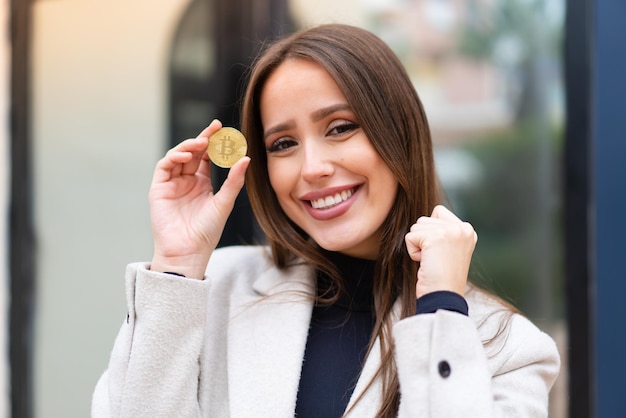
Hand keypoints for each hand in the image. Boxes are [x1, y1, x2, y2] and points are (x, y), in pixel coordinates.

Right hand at [149, 120, 249, 278]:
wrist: (188, 251)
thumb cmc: (207, 232)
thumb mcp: (224, 203)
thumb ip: (234, 181)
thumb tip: (246, 159)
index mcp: (202, 184)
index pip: (207, 157)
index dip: (214, 143)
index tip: (224, 130)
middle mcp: (186, 181)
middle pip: (193, 153)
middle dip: (203, 138)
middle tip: (215, 127)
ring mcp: (171, 184)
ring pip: (178, 156)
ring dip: (189, 146)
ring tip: (202, 142)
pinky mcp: (158, 189)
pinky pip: (164, 166)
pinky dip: (174, 157)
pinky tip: (187, 155)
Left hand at [404, 205, 476, 297]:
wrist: (444, 296)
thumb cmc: (442, 278)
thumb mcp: (450, 250)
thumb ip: (443, 232)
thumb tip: (423, 221)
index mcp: (467, 230)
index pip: (438, 212)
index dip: (431, 234)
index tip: (441, 254)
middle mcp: (462, 228)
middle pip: (425, 219)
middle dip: (423, 240)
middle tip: (436, 260)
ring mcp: (450, 231)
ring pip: (416, 226)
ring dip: (418, 246)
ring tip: (432, 261)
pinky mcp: (435, 237)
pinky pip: (410, 237)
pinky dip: (413, 252)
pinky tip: (426, 263)